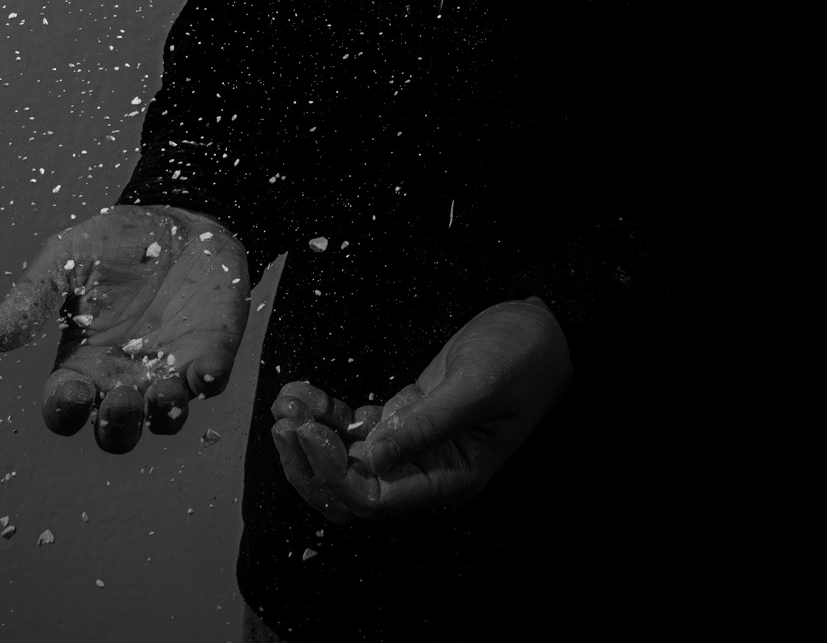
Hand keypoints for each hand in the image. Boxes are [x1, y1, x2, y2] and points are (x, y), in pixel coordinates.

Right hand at [0, 204, 249, 451]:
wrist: (176, 218)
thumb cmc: (112, 244)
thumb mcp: (65, 260)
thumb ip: (33, 297)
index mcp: (81, 363)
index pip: (64, 408)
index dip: (65, 410)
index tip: (70, 389)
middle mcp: (123, 377)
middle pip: (116, 430)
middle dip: (118, 425)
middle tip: (120, 399)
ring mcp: (168, 369)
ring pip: (163, 417)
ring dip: (163, 413)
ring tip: (163, 391)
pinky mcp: (208, 352)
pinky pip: (210, 381)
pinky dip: (209, 381)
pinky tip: (206, 371)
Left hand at [270, 297, 571, 520]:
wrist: (541, 328)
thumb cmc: (521, 357)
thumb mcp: (477, 386)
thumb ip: (427, 424)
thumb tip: (371, 457)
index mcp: (450, 480)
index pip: (375, 497)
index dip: (334, 472)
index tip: (308, 432)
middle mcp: (427, 472)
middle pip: (351, 489)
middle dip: (311, 460)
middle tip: (284, 419)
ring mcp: (413, 444)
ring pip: (347, 459)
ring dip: (312, 434)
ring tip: (287, 401)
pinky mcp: (405, 416)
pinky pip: (356, 427)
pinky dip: (327, 412)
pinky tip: (305, 391)